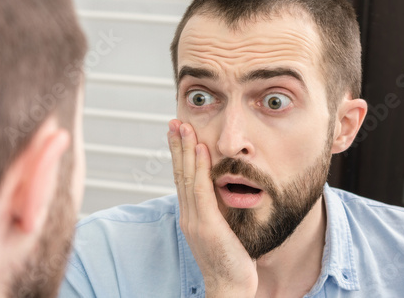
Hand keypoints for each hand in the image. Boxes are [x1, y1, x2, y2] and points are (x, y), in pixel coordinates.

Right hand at [168, 120, 257, 296]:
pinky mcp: (207, 225)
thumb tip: (224, 191)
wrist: (230, 286)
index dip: (179, 155)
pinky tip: (199, 149)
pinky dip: (198, 168)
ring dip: (184, 149)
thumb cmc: (230, 260)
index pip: (182, 179)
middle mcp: (188, 214)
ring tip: (183, 127)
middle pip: (179, 173)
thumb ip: (218, 210)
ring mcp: (195, 220)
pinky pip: (201, 191)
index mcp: (191, 215)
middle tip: (174, 122)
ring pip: (186, 177)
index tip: (178, 134)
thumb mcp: (221, 230)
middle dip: (176, 146)